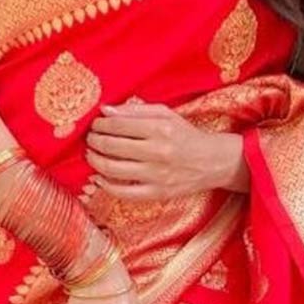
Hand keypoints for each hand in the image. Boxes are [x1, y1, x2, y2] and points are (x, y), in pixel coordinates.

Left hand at [86, 98, 243, 198]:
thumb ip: (135, 110)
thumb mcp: (166, 114)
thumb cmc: (185, 135)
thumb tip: (105, 110)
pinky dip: (106, 185)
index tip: (96, 124)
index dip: (100, 124)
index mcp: (160, 128)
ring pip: (113, 169)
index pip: (118, 125)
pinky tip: (99, 178)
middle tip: (90, 138)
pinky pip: (123, 192)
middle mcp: (157, 152)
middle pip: (112, 146)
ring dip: (95, 161)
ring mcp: (156, 175)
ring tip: (91, 154)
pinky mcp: (157, 193)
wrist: (212, 162)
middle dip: (94, 140)